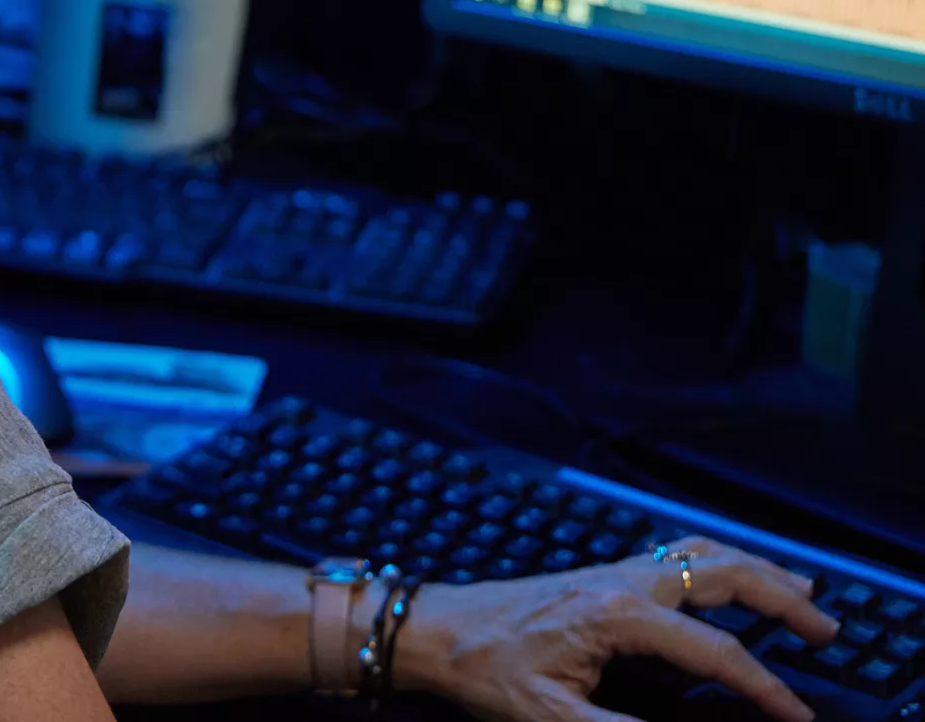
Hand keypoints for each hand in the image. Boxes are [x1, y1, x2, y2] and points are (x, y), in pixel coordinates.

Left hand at [393, 536, 838, 721]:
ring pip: (703, 554)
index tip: (796, 713)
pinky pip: (677, 553)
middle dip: (783, 599)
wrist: (432, 630)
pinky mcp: (602, 574)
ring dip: (758, 569)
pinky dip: (721, 560)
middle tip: (828, 630)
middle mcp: (621, 581)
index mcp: (615, 615)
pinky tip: (735, 574)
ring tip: (804, 591)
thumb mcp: (550, 719)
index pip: (714, 652)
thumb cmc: (482, 670)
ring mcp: (612, 570)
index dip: (764, 686)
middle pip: (723, 576)